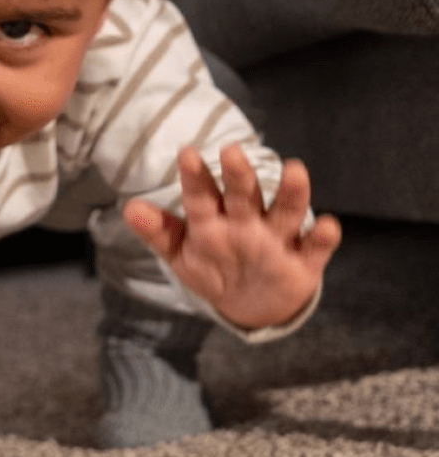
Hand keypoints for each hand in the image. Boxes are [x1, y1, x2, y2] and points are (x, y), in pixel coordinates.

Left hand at [123, 143, 341, 329]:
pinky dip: (323, 238)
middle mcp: (248, 222)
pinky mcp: (304, 262)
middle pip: (244, 195)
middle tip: (231, 151)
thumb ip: (159, 232)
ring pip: (286, 212)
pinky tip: (328, 225)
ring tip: (294, 169)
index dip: (194, 177)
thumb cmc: (213, 269)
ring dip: (291, 193)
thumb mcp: (182, 255)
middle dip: (238, 175)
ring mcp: (277, 239)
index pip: (201, 196)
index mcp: (214, 220)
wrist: (251, 305)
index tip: (186, 153)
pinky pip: (316, 248)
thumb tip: (128, 209)